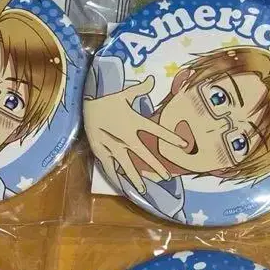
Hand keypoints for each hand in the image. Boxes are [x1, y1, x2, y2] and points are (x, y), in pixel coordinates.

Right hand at [84, 77, 187, 194]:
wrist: (85, 105)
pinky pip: (108, 165)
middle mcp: (126, 136)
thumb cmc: (107, 99)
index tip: (183, 144)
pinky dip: (114, 176)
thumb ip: (140, 89)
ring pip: (126, 164)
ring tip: (144, 189)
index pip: (157, 130)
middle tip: (167, 177)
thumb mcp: (124, 94)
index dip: (170, 137)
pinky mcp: (101, 150)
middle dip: (155, 166)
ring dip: (135, 177)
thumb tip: (152, 79)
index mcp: (134, 122)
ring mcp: (113, 145)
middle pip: (143, 154)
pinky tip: (120, 187)